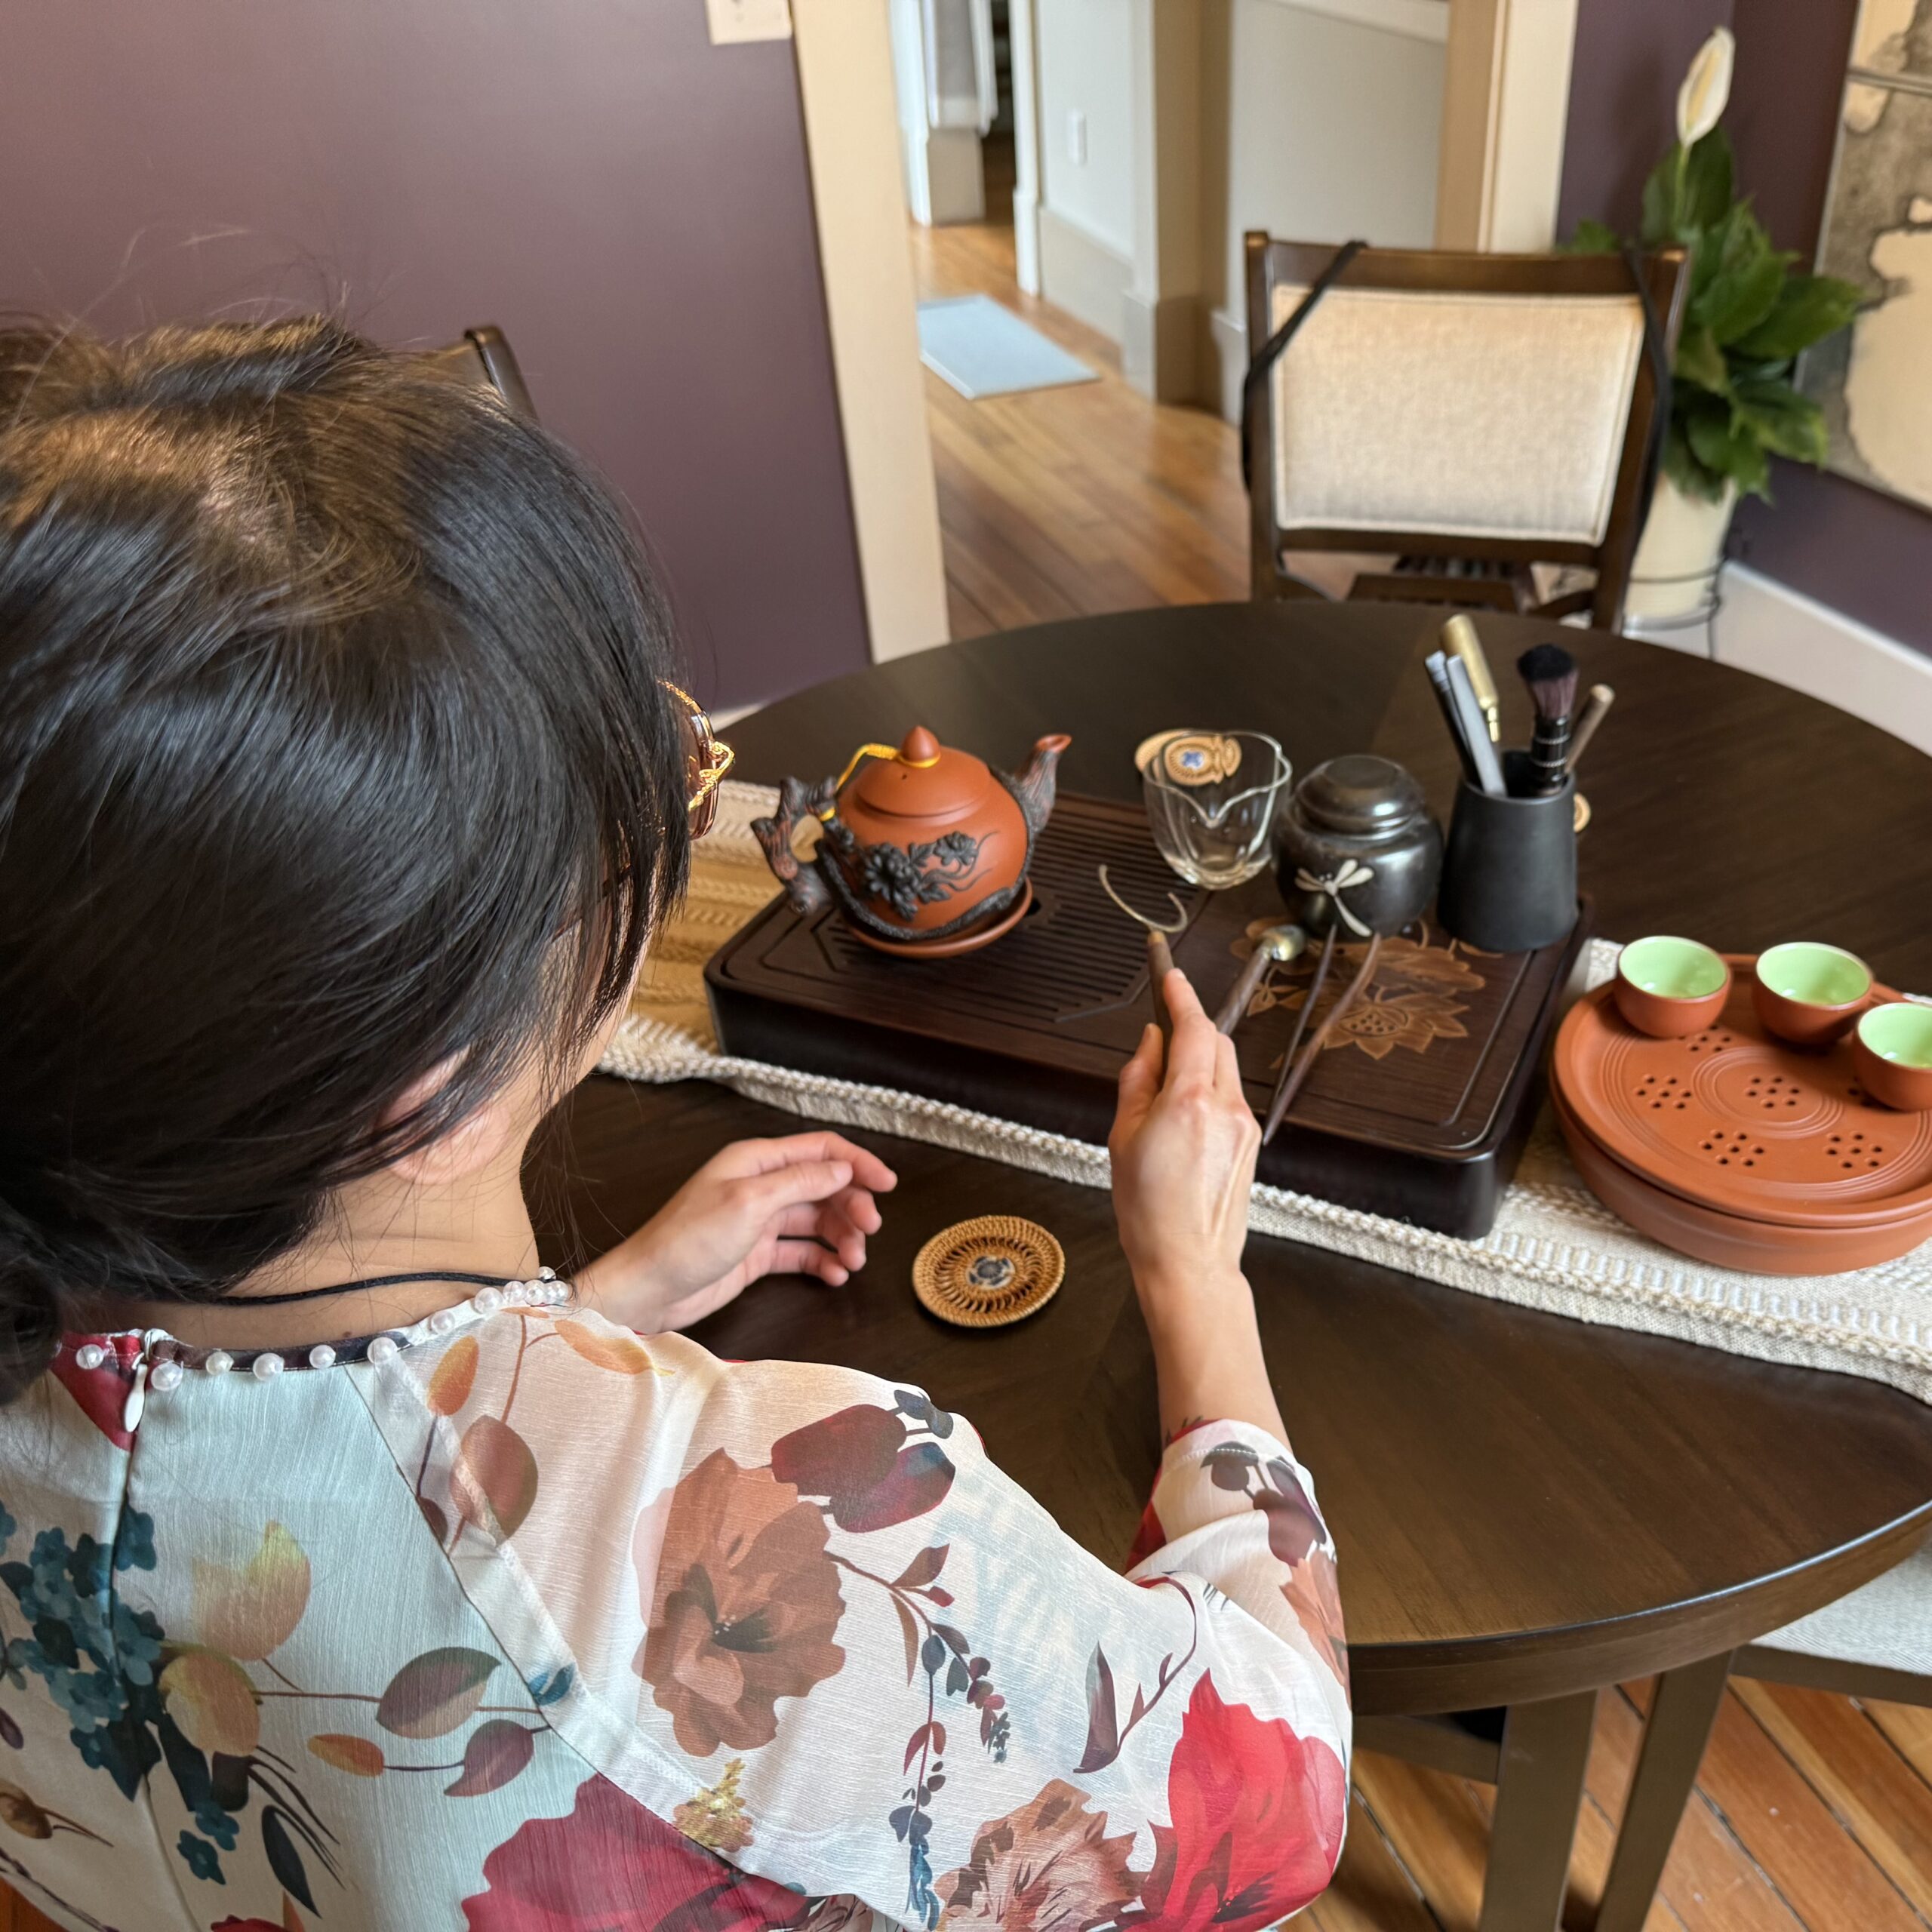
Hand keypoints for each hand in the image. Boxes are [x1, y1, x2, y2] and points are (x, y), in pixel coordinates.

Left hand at [577, 1132, 897, 1332]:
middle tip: (869, 1233)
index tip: (888, 1185)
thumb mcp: (749, 1203)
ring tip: (853, 1262)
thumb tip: (842, 1169)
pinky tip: (836, 1276)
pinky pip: (802, 1252)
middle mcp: (762, 1186)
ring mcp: (760, 1221)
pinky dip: (823, 1261)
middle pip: (824, 1187)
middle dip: (852, 1207)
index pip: (820, 1151)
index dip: (857, 1163)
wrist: (649, 1290)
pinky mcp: (757, 1255)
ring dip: (842, 1238)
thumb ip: (799, 1183)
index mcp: (757, 1161)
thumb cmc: (689, 1240)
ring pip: (817, 1221)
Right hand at [1109, 968, 1260, 1313]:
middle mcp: (1226, 1108)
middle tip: (1157, 1043)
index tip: (1171, 976)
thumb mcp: (1123, 1138)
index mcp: (1190, 1102)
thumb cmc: (1150, 1214)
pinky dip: (1207, 1094)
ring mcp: (1245, 1126)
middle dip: (1190, 1032)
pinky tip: (1180, 1128)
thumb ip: (1138, 1079)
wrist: (1188, 1263)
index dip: (1181, 995)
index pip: (1193, 1028)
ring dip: (1197, 1067)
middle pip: (1216, 1042)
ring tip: (1161, 1104)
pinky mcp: (1252, 1143)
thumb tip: (1150, 1043)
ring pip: (1224, 1071)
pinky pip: (1229, 1100)